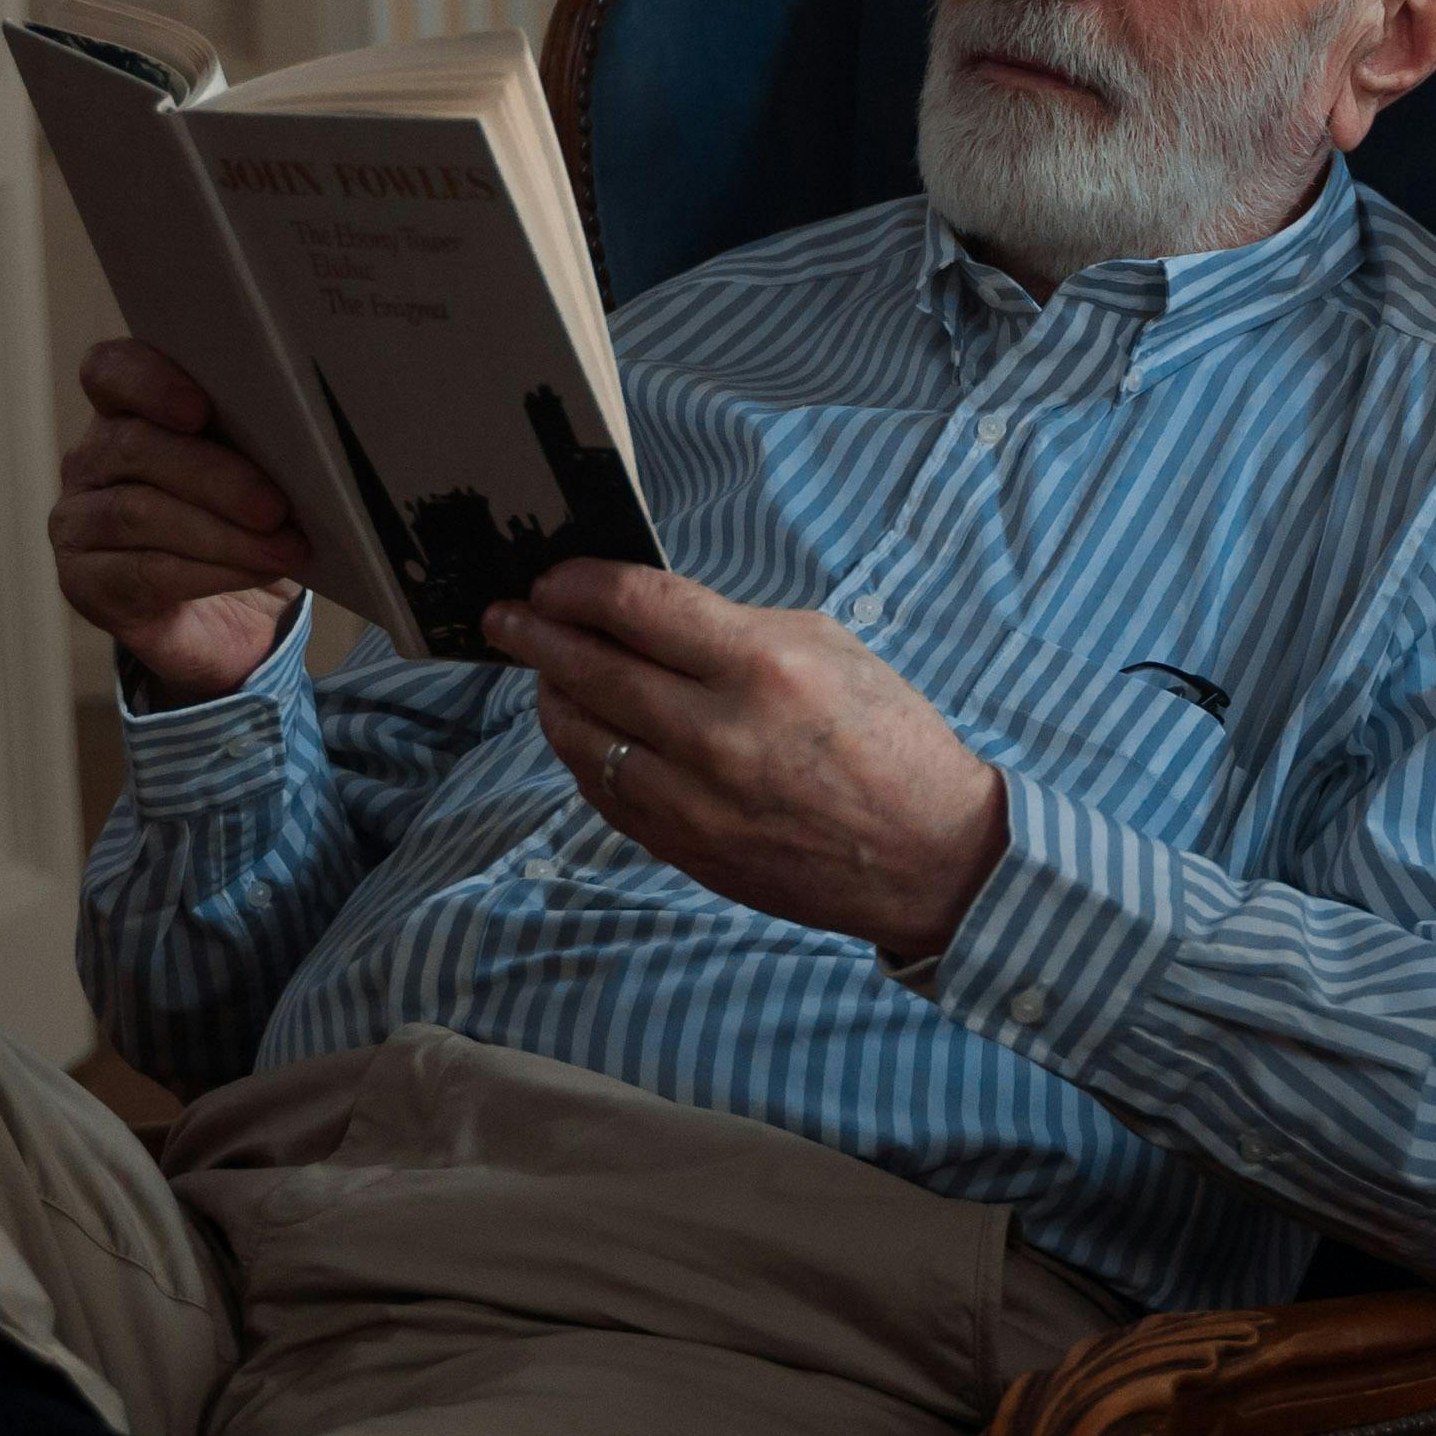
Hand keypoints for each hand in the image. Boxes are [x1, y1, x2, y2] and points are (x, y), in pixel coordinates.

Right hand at [52, 340, 305, 704]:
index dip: (149, 382)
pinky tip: (255, 572)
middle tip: (276, 507)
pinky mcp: (82, 582)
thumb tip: (305, 437)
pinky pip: (143, 571)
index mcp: (127, 411)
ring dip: (222, 533)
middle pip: (135, 447)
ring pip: (138, 513)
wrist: (233, 616)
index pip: (111, 371)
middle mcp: (91, 460)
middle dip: (216, 477)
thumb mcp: (259, 472)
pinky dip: (210, 573)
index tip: (200, 409)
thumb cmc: (246, 523)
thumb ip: (258, 440)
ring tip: (282, 549)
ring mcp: (77, 521)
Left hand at [483, 563, 1011, 961]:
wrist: (926, 856)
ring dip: (551, 695)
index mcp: (761, 665)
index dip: (577, 585)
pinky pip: (604, 790)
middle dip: (536, 634)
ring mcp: (692, 800)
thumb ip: (732, 629)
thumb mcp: (829, 648)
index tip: (553, 579)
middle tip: (508, 618)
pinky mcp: (683, 847)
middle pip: (588, 668)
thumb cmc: (889, 739)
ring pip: (581, 735)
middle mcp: (716, 732)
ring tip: (544, 673)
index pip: (634, 606)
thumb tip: (647, 617)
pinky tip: (582, 730)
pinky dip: (583, 752)